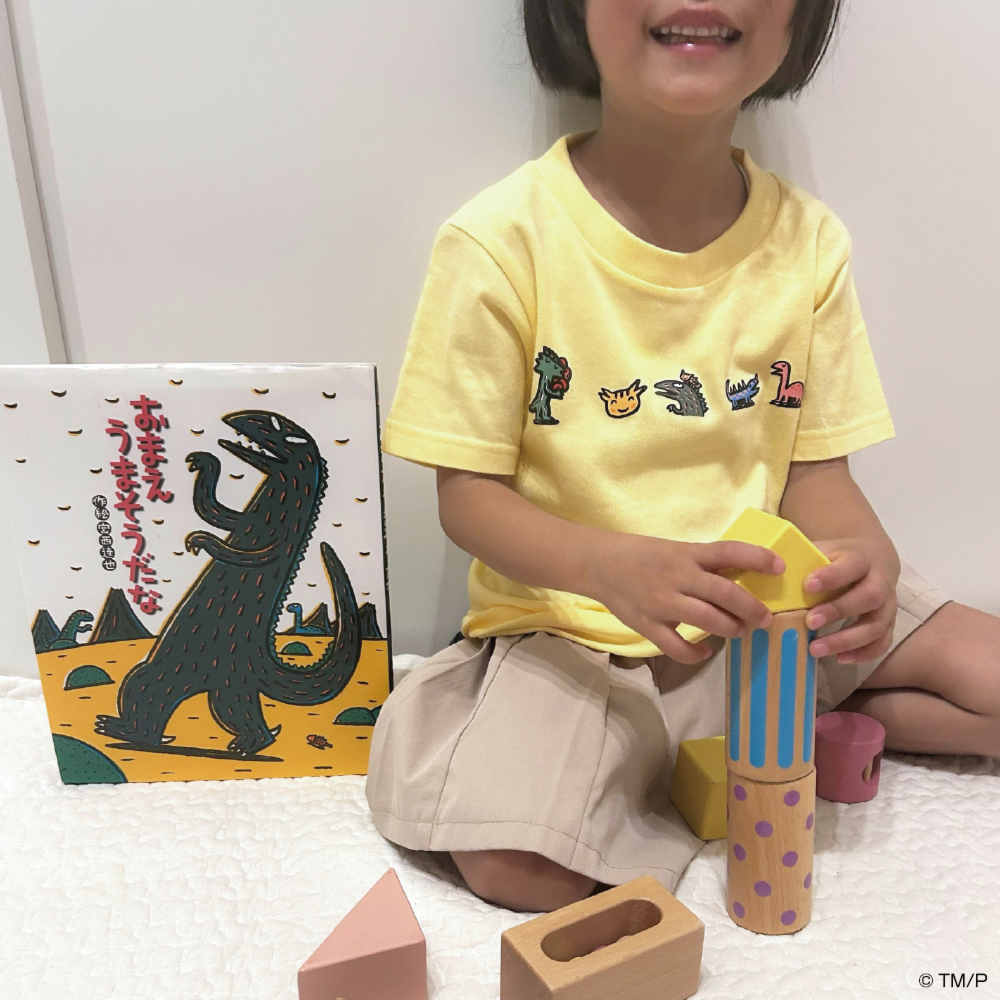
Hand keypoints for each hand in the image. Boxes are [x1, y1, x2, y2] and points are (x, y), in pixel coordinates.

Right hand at [589, 535, 783, 663]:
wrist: (598, 563)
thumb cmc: (640, 554)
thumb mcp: (674, 549)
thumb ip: (702, 563)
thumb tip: (740, 577)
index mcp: (686, 554)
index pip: (728, 552)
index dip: (757, 558)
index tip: (779, 567)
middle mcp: (678, 576)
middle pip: (726, 593)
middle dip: (752, 609)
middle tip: (765, 618)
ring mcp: (662, 602)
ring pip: (709, 621)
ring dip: (731, 629)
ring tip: (738, 631)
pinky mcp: (648, 624)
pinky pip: (677, 647)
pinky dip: (696, 653)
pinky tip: (704, 651)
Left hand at [803, 539, 898, 662]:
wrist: (873, 558)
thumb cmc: (839, 558)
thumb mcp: (825, 551)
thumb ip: (805, 562)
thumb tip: (770, 574)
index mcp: (862, 559)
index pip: (852, 565)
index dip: (832, 576)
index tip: (807, 585)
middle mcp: (880, 582)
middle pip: (869, 597)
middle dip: (839, 610)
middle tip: (810, 621)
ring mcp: (888, 606)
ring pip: (876, 625)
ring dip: (847, 639)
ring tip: (816, 648)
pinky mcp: (888, 624)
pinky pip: (883, 642)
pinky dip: (864, 654)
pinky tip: (840, 658)